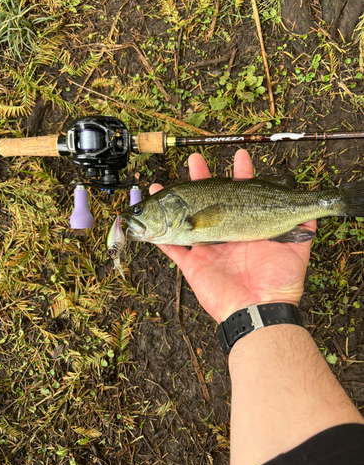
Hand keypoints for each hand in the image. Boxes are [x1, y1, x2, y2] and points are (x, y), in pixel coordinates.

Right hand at [149, 150, 315, 322]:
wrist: (260, 308)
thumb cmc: (280, 279)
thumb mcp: (296, 247)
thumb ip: (303, 225)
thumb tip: (316, 206)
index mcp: (247, 226)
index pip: (242, 193)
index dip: (241, 174)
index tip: (240, 156)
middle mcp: (226, 233)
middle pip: (209, 201)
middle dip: (202, 179)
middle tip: (196, 161)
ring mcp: (208, 248)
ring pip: (185, 219)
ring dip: (174, 202)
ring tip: (162, 184)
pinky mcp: (193, 264)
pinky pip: (171, 248)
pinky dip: (158, 236)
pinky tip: (147, 219)